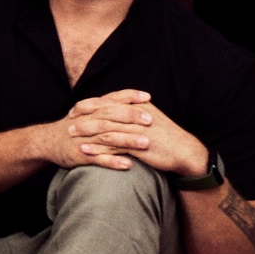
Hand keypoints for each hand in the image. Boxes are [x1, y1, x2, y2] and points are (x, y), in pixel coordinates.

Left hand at [61, 88, 209, 177]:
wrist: (185, 152)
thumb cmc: (166, 136)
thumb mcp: (149, 117)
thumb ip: (132, 111)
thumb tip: (114, 106)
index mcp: (138, 106)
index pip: (108, 101)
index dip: (90, 104)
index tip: (75, 108)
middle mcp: (136, 115)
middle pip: (104, 112)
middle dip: (84, 115)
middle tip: (69, 119)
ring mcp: (136, 130)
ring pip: (106, 127)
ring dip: (86, 130)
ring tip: (71, 133)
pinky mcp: (138, 146)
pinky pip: (113, 146)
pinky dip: (97, 147)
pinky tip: (84, 150)